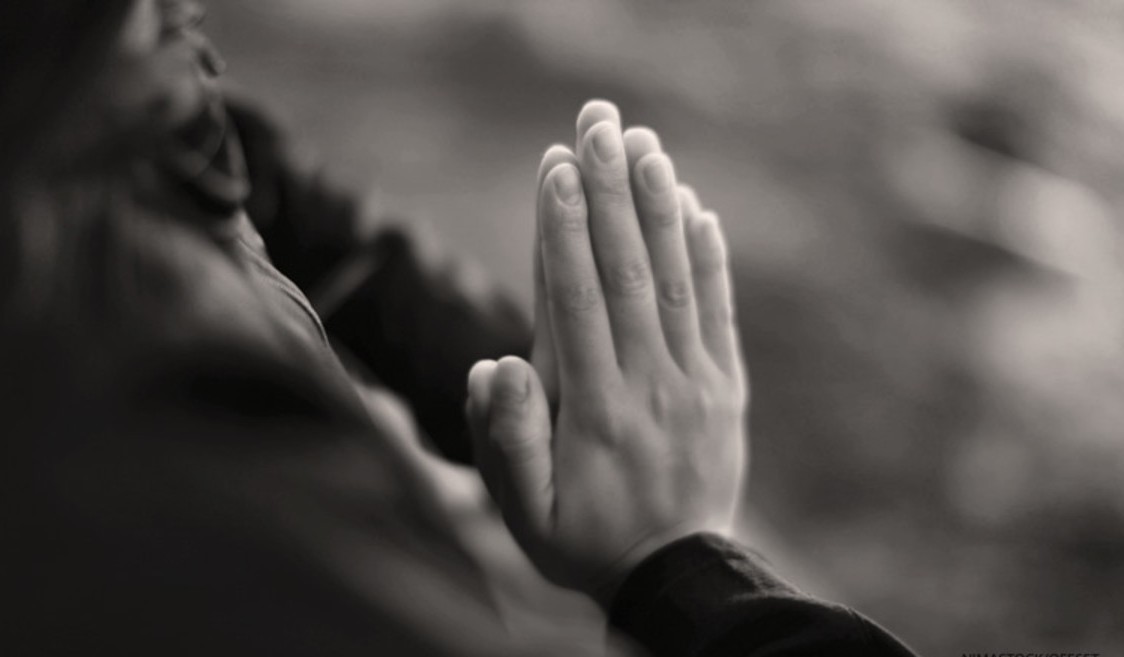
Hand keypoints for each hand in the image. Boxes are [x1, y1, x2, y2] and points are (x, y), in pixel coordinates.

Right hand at [467, 101, 747, 604]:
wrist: (674, 576)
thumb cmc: (582, 541)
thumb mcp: (524, 513)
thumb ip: (504, 441)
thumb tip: (492, 366)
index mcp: (593, 410)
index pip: (575, 301)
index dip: (564, 230)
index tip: (556, 167)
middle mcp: (648, 385)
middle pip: (626, 273)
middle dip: (610, 193)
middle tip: (598, 125)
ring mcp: (694, 384)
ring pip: (673, 283)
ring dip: (658, 210)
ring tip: (645, 146)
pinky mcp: (725, 388)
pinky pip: (717, 312)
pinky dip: (708, 259)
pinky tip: (698, 211)